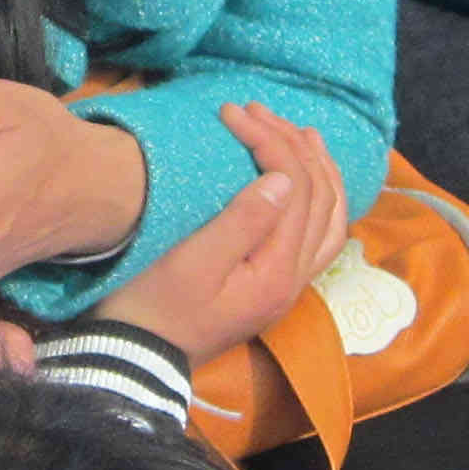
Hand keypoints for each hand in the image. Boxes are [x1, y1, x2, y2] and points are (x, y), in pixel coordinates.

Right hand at [101, 104, 356, 363]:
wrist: (138, 358)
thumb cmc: (153, 307)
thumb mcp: (190, 263)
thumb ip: (241, 221)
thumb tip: (282, 178)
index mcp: (278, 270)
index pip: (295, 187)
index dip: (270, 141)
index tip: (232, 113)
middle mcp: (296, 279)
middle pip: (321, 198)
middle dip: (295, 145)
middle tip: (258, 111)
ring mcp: (290, 285)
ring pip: (330, 217)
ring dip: (319, 170)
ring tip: (300, 132)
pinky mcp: (276, 286)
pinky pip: (319, 234)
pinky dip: (319, 198)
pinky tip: (303, 180)